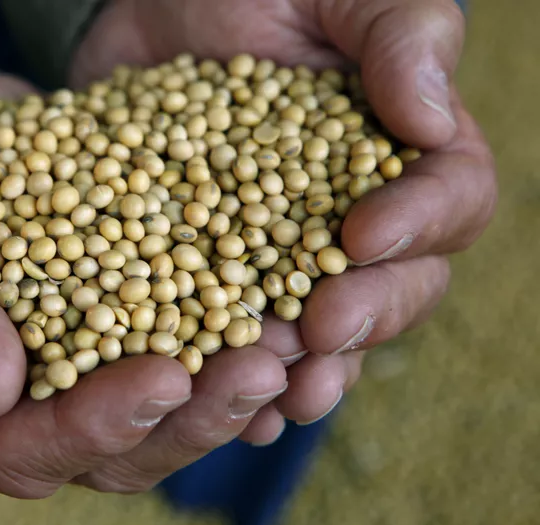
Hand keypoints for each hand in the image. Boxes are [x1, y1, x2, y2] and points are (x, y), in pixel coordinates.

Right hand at [0, 61, 289, 496]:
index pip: (19, 448)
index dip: (94, 427)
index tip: (162, 378)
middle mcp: (13, 399)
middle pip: (110, 449)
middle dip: (188, 418)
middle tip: (260, 369)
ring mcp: (68, 360)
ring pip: (157, 409)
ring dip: (225, 387)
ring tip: (289, 344)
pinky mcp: (110, 312)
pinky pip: (175, 342)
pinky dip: (226, 336)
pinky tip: (279, 314)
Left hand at [70, 0, 496, 478]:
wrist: (153, 10)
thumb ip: (399, 36)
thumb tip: (433, 122)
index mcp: (405, 152)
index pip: (448, 200)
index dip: (417, 226)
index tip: (363, 235)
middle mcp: (357, 214)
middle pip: (397, 285)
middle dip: (365, 314)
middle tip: (321, 332)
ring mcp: (288, 252)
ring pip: (326, 330)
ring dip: (311, 368)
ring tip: (283, 394)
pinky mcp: (220, 270)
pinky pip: (245, 336)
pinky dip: (242, 373)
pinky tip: (233, 408)